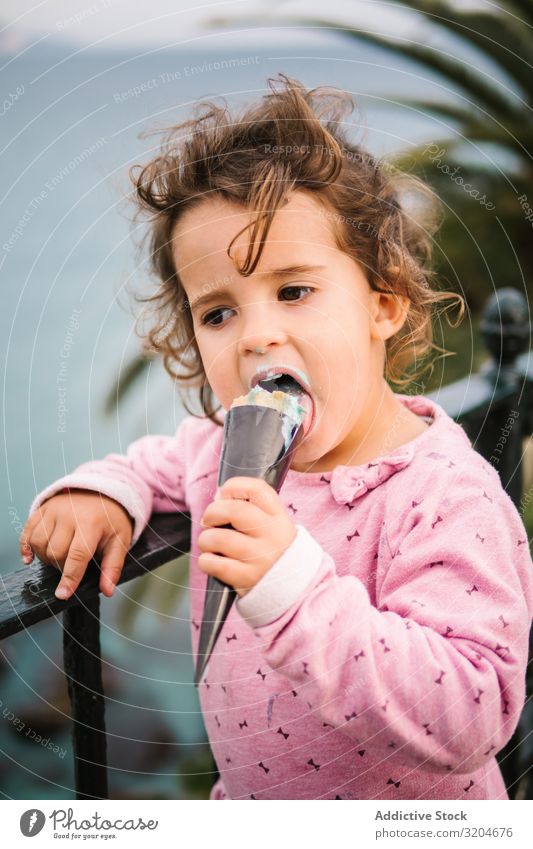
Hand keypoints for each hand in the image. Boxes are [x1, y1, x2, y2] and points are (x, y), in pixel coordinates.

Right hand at [20, 489, 133, 598]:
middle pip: (55, 552)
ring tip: (60, 556)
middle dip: (61, 566)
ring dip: (45, 557)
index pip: (77, 555)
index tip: (63, 594)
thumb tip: (107, 590)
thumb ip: (113, 566)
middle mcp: (69, 515)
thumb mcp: (120, 540)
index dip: (70, 577)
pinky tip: (31, 557)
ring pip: (39, 544)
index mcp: (91, 523)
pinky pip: (27, 532)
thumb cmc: (111, 519)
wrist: (102, 491)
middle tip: (72, 564)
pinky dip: (26, 547)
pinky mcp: (42, 509)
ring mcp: (53, 510)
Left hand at [198, 477, 296, 597]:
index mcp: (279, 517)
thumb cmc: (274, 552)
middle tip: (210, 521)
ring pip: (217, 538)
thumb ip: (251, 508)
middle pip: (233, 510)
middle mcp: (271, 535)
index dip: (233, 487)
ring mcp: (259, 557)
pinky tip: (214, 561)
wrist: (294, 590)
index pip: (257, 488)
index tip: (225, 496)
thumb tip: (218, 496)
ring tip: (211, 544)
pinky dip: (206, 561)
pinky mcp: (245, 578)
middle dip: (212, 512)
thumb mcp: (274, 526)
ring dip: (206, 539)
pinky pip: (212, 563)